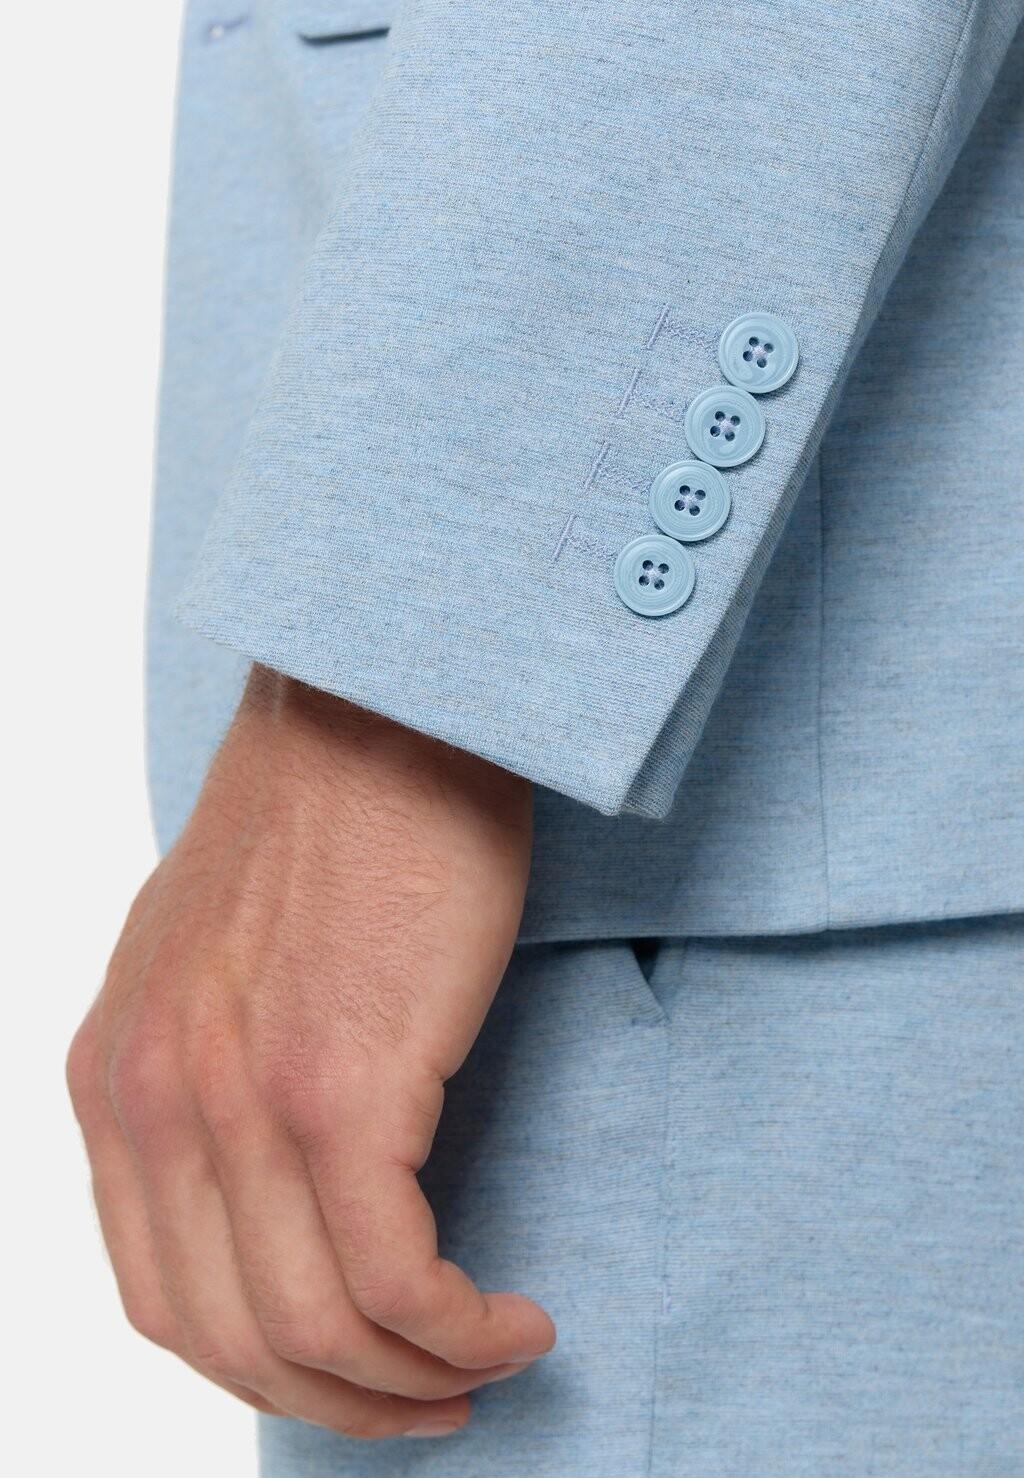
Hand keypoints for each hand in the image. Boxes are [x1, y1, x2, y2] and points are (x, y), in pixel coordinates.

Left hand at [67, 666, 551, 1438]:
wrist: (381, 708)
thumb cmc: (330, 818)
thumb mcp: (215, 954)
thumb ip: (204, 1070)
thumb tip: (261, 1181)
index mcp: (114, 1076)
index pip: (158, 1296)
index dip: (258, 1368)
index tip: (345, 1376)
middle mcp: (154, 1102)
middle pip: (229, 1338)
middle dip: (336, 1402)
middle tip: (427, 1403)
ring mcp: (240, 1097)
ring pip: (311, 1329)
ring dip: (409, 1382)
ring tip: (487, 1362)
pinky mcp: (341, 1083)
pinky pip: (392, 1276)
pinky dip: (455, 1327)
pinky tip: (513, 1316)